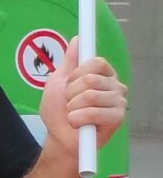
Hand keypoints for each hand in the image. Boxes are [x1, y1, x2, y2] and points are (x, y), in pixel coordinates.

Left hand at [39, 39, 125, 153]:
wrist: (59, 138)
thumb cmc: (59, 110)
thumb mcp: (58, 82)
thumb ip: (69, 61)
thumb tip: (79, 39)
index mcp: (103, 74)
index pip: (96, 62)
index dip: (77, 73)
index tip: (69, 83)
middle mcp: (115, 86)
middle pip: (90, 79)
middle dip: (70, 93)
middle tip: (69, 103)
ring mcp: (118, 102)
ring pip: (90, 96)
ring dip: (72, 108)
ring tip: (74, 114)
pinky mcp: (117, 118)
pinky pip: (93, 113)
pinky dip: (77, 119)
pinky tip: (80, 124)